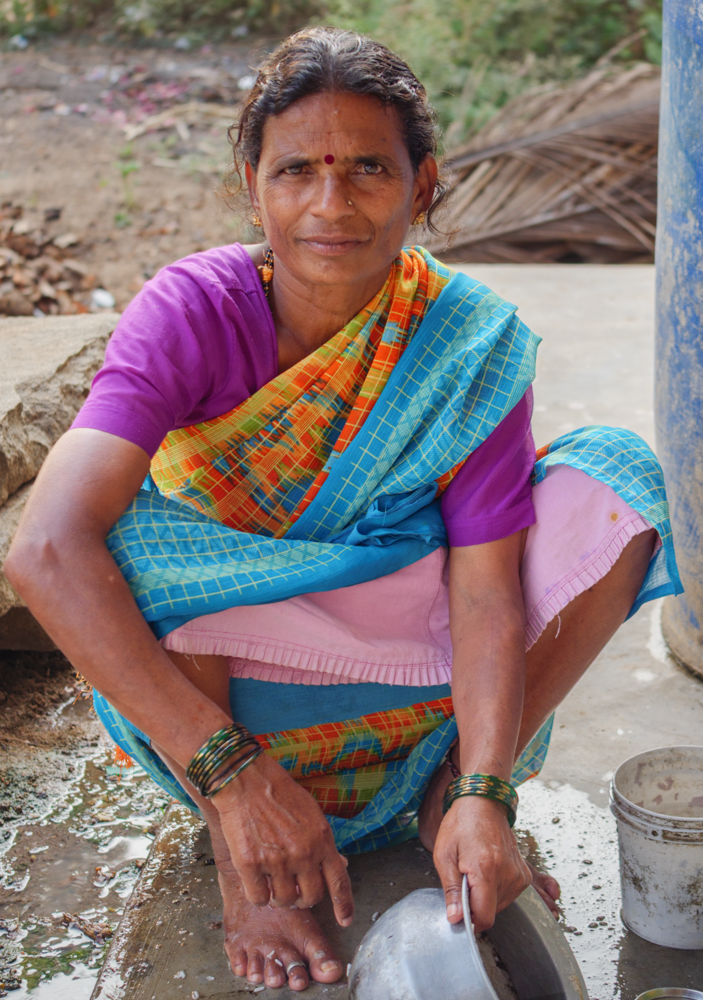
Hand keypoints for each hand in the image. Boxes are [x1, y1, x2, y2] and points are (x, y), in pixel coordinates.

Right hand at [214, 752, 353, 926]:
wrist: (246, 781)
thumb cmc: (279, 793)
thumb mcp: (312, 813)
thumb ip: (324, 842)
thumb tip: (339, 864)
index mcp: (322, 839)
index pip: (339, 881)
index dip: (344, 905)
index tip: (345, 920)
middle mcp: (303, 853)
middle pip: (311, 898)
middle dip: (304, 899)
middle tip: (294, 888)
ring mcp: (277, 860)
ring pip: (284, 901)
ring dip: (279, 897)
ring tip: (272, 880)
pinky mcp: (250, 865)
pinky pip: (258, 898)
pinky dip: (258, 895)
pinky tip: (255, 880)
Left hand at [432, 794, 530, 931]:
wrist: (483, 803)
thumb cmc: (461, 825)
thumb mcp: (444, 855)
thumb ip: (451, 890)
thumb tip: (455, 918)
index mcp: (486, 870)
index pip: (485, 917)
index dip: (470, 921)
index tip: (460, 912)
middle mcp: (508, 874)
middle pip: (491, 912)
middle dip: (475, 903)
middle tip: (465, 878)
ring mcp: (519, 875)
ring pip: (500, 906)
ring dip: (485, 896)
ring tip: (476, 871)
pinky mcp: (524, 875)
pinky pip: (509, 896)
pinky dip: (496, 890)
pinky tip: (487, 871)